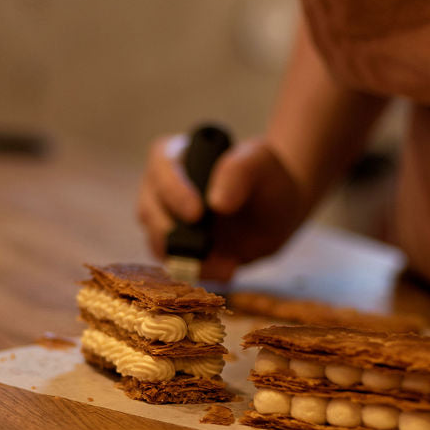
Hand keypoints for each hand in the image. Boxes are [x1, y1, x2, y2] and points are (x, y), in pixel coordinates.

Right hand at [137, 133, 310, 281]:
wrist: (278, 207)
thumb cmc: (265, 174)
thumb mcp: (258, 163)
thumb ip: (238, 173)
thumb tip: (217, 203)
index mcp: (174, 157)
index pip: (161, 170)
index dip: (173, 192)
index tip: (197, 213)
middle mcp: (161, 190)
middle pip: (150, 211)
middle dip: (173, 234)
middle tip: (205, 247)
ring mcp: (167, 223)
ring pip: (158, 244)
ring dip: (188, 259)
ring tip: (226, 265)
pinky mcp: (180, 250)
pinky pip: (178, 267)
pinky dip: (201, 272)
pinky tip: (227, 270)